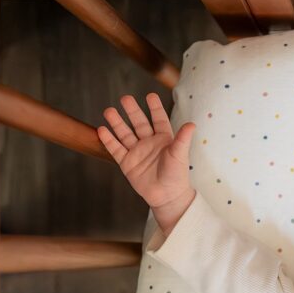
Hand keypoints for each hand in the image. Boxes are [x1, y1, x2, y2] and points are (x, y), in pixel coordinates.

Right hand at [98, 93, 195, 233]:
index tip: (150, 95)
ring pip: (125, 134)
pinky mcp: (127, 163)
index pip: (159, 119)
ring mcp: (137, 152)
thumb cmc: (177, 175)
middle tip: (125, 98)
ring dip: (117, 123)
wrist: (167, 197)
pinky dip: (109, 140)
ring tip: (109, 111)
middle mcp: (149, 143)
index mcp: (164, 139)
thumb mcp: (180, 155)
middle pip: (139, 123)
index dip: (155, 108)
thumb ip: (183, 139)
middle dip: (132, 111)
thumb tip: (192, 124)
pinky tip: (102, 130)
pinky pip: (116, 149)